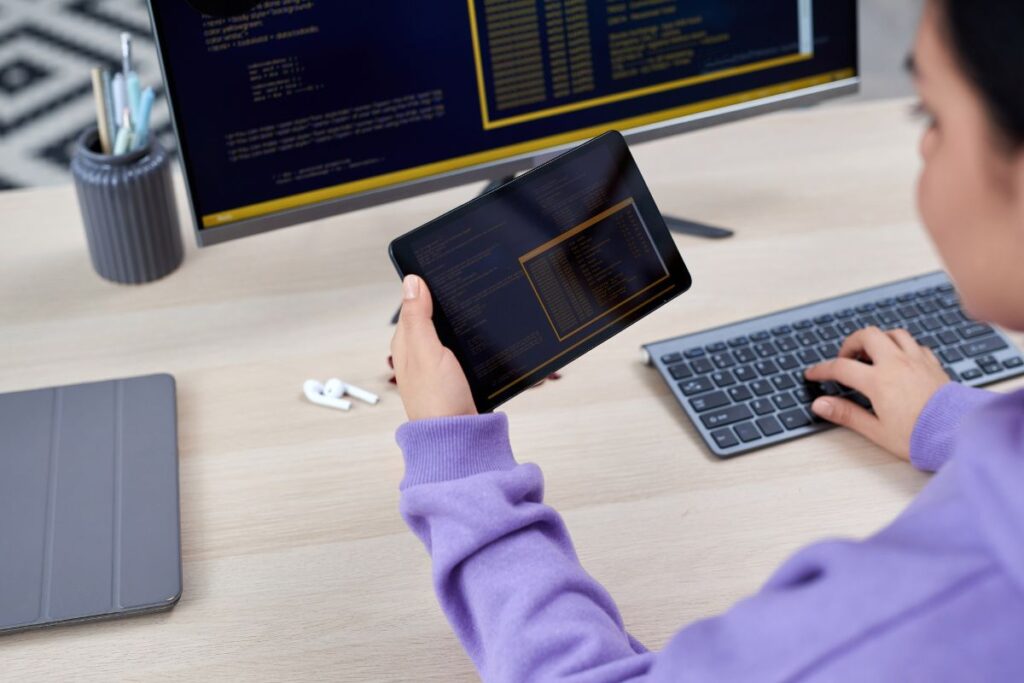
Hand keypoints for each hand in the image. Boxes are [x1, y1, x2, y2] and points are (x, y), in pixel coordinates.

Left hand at [390, 275, 476, 420]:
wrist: (460, 438)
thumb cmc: (437, 401)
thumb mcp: (426, 352)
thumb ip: (418, 317)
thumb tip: (411, 281)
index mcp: (406, 343)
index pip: (414, 303)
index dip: (428, 286)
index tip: (446, 269)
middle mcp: (420, 352)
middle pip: (435, 316)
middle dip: (450, 303)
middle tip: (470, 287)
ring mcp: (438, 365)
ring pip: (452, 332)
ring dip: (464, 323)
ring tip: (481, 308)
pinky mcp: (456, 376)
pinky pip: (465, 349)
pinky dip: (474, 342)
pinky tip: (486, 338)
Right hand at [804, 327, 949, 459]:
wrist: (958, 434)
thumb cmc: (920, 437)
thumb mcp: (876, 431)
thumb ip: (846, 414)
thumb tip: (821, 405)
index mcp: (878, 381)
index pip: (841, 367)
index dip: (822, 370)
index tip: (813, 374)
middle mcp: (897, 364)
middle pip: (867, 336)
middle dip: (851, 343)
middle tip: (845, 359)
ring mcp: (917, 361)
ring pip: (893, 334)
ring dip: (878, 340)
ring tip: (871, 355)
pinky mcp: (933, 365)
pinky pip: (915, 345)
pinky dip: (902, 347)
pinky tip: (900, 360)